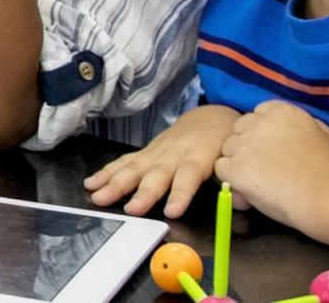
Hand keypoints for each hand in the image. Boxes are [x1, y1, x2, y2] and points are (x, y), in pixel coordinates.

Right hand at [84, 105, 239, 216]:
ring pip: (135, 167)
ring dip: (116, 183)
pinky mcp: (146, 151)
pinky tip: (91, 183)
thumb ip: (233, 180)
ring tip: (98, 196)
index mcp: (201, 155)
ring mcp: (157, 151)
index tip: (173, 211)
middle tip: (131, 209)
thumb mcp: (236, 159)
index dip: (181, 191)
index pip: (189, 174)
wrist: (210, 117)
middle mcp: (175, 152)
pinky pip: (125, 161)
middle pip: (158, 173)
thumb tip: (236, 201)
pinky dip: (107, 172)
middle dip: (143, 191)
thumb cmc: (225, 142)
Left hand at [215, 100, 328, 229]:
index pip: (258, 113)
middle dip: (247, 145)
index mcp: (282, 112)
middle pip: (239, 129)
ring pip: (228, 148)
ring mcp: (243, 144)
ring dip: (238, 161)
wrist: (327, 196)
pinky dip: (231, 179)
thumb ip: (307, 126)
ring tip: (257, 179)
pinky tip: (248, 188)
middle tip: (263, 165)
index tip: (271, 147)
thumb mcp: (328, 136)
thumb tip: (297, 130)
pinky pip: (221, 168)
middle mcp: (258, 123)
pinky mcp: (234, 167)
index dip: (262, 131)